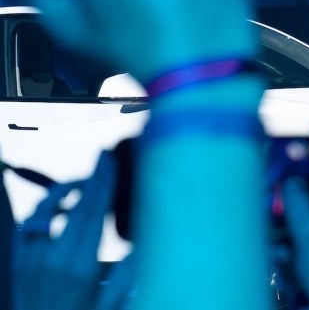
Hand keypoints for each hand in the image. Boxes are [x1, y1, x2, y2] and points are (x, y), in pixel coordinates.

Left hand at [14, 152, 134, 309]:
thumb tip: (145, 240)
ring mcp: (31, 258)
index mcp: (80, 267)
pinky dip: (43, 209)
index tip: (111, 161)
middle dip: (92, 177)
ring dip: (66, 190)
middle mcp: (53, 257)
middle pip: (75, 204)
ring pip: (46, 209)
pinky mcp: (19, 262)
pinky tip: (58, 207)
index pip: (94, 211)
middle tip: (104, 157)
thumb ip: (129, 273)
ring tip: (82, 181)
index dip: (104, 182)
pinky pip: (29, 224)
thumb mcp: (112, 305)